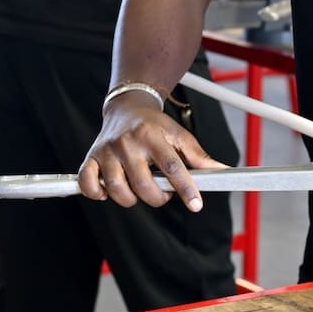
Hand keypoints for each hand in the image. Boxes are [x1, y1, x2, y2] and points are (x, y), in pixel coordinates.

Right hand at [78, 93, 227, 211]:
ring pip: (116, 188)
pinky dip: (97, 193)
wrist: (126, 107)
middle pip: (143, 184)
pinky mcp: (91, 158)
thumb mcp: (179, 135)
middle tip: (162, 194)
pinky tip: (110, 191)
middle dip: (157, 198)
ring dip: (130, 199)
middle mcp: (128, 142)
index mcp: (152, 135)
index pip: (171, 166)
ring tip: (138, 191)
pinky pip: (88, 183)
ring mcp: (107, 151)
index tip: (196, 204)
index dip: (185, 188)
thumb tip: (224, 172)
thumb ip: (199, 157)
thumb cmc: (154, 125)